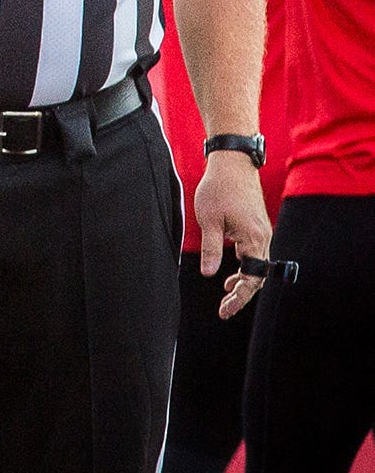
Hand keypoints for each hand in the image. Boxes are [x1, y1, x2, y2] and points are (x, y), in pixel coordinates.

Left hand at [194, 151, 270, 317]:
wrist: (232, 162)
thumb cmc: (219, 188)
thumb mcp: (209, 220)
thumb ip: (212, 249)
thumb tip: (210, 275)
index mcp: (254, 237)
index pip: (253, 277)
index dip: (240, 296)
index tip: (226, 310)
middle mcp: (263, 236)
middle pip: (258, 275)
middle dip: (242, 294)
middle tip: (224, 310)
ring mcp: (261, 231)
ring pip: (256, 265)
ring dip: (243, 281)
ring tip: (226, 296)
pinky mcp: (255, 226)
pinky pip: (253, 253)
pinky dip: (243, 267)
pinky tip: (229, 276)